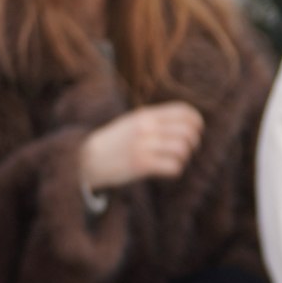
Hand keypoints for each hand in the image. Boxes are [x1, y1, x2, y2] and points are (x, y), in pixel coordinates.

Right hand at [81, 102, 205, 192]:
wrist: (85, 159)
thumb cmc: (114, 142)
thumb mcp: (133, 122)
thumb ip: (157, 120)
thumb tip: (190, 123)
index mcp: (146, 115)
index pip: (185, 112)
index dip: (197, 123)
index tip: (194, 133)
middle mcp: (146, 128)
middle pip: (188, 131)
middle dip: (193, 143)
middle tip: (186, 150)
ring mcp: (144, 146)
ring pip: (182, 149)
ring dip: (183, 158)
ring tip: (174, 160)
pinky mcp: (141, 164)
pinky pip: (173, 167)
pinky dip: (175, 170)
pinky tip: (167, 170)